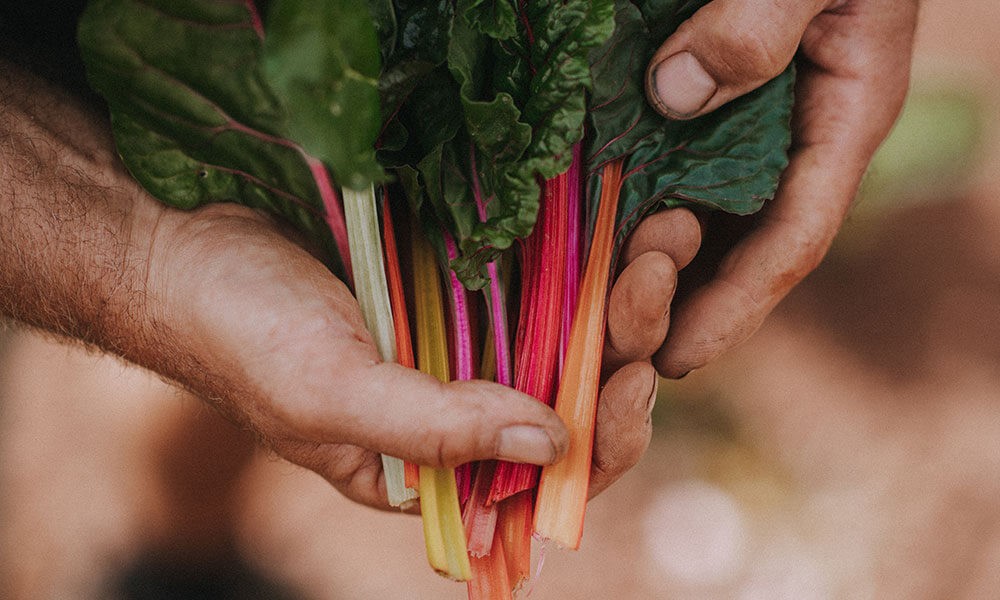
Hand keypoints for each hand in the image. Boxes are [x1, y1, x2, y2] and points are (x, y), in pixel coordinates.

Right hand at [0, 59, 655, 509]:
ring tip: (655, 247)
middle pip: (565, 403)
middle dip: (620, 353)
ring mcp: (456, 341)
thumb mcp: (332, 398)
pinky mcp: (453, 280)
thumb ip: (438, 431)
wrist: (184, 240)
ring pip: (560, 337)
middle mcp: (452, 413)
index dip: (598, 445)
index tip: (630, 387)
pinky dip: (573, 261)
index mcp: (426, 472)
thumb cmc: (241, 336)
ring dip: (612, 299)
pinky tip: (612, 230)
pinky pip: (530, 280)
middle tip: (653, 283)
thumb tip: (554, 444)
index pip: (537, 481)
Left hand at [618, 0, 917, 378]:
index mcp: (841, 121)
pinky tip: (591, 236)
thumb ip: (758, 25)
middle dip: (680, 304)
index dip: (736, 306)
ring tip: (593, 313)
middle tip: (613, 344)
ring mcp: (754, 132)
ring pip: (705, 224)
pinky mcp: (712, 114)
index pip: (792, 239)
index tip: (678, 356)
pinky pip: (674, 177)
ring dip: (651, 270)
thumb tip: (674, 94)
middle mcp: (797, 143)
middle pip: (742, 252)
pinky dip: (635, 212)